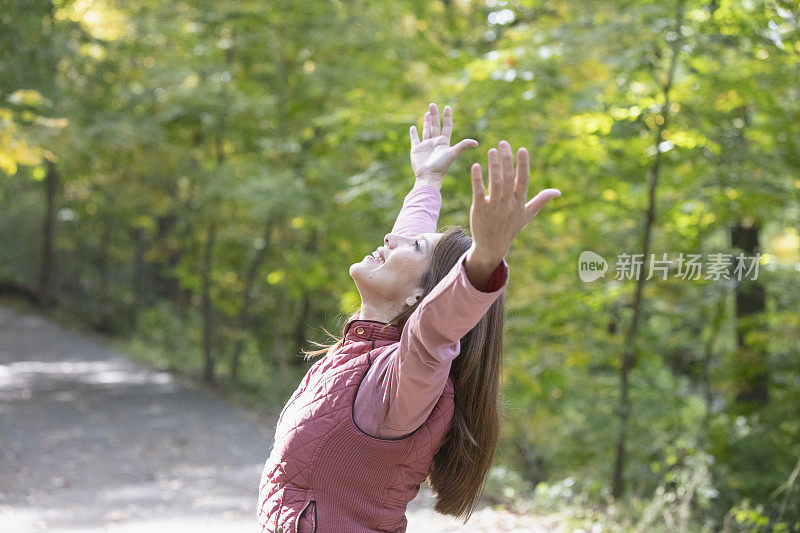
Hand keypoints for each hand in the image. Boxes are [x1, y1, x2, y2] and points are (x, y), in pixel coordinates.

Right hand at [410, 103, 477, 185]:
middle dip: (434, 115)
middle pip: (435, 125)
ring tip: (427, 112)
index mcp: (444, 142)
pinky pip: (415, 139)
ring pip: (426, 130)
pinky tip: (413, 127)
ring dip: (427, 122)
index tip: (447, 107)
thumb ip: (463, 146)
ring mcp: (425, 146)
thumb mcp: (453, 154)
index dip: (447, 117)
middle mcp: (435, 143)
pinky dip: (414, 133)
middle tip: (432, 104)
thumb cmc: (441, 166)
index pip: (447, 126)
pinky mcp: (416, 150)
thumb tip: (476, 143)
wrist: (429, 176)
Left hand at [467, 141, 560, 265]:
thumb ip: (540, 201)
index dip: (523, 165)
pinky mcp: (479, 210)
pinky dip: (477, 180)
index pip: (523, 181)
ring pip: (495, 183)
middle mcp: (508, 204)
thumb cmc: (510, 227)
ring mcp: (494, 207)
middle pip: (508, 178)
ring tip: (491, 150)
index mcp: (520, 202)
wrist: (492, 246)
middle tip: (503, 143)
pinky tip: (475, 166)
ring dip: (493, 166)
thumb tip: (558, 192)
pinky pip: (479, 193)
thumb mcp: (527, 215)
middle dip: (506, 160)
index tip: (522, 149)